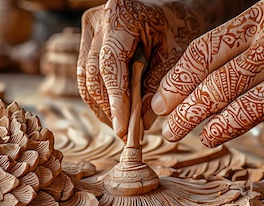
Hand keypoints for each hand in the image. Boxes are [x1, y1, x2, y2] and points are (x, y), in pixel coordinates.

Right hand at [78, 0, 218, 137]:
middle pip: (94, 74)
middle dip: (109, 109)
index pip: (110, 65)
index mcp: (120, 15)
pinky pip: (87, 76)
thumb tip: (143, 123)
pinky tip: (115, 114)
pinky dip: (100, 98)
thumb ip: (159, 86)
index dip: (115, 100)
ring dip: (102, 107)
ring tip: (121, 128)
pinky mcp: (88, 42)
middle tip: (126, 135)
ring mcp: (89, 30)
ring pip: (86, 78)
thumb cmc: (177, 28)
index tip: (122, 128)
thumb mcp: (175, 54)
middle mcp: (98, 20)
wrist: (171, 12)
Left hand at [153, 0, 263, 146]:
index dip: (177, 75)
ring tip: (176, 133)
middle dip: (177, 95)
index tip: (161, 97)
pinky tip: (210, 137)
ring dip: (193, 114)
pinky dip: (225, 125)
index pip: (205, 46)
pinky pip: (249, 108)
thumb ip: (243, 57)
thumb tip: (197, 88)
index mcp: (260, 16)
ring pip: (223, 87)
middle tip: (159, 117)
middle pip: (207, 64)